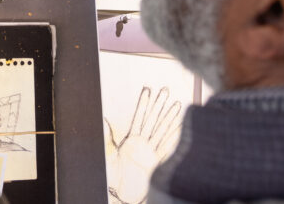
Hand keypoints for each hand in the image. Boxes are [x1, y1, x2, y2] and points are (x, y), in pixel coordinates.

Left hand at [103, 86, 181, 203]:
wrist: (124, 194)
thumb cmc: (114, 175)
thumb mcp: (108, 155)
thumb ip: (108, 137)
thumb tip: (103, 119)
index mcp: (131, 139)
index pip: (139, 117)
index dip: (143, 104)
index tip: (147, 90)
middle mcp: (143, 143)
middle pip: (152, 120)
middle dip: (158, 105)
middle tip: (165, 90)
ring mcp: (152, 152)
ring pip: (162, 130)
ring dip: (169, 117)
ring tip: (176, 103)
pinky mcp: (158, 162)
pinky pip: (167, 147)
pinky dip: (174, 137)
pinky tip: (181, 127)